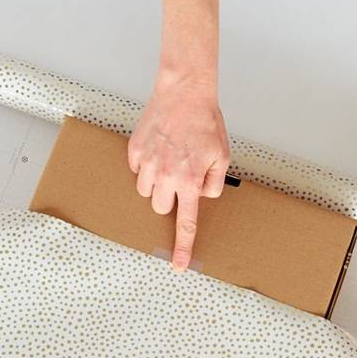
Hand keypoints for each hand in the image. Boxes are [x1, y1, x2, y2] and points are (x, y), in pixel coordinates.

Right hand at [127, 70, 230, 270]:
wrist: (184, 92)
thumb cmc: (205, 122)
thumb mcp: (222, 155)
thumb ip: (214, 182)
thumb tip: (202, 195)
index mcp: (188, 181)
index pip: (186, 222)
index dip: (183, 247)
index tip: (179, 266)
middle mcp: (164, 176)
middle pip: (159, 207)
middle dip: (169, 199)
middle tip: (179, 178)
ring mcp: (146, 163)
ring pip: (145, 191)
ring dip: (156, 183)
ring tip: (168, 160)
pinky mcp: (134, 150)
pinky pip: (136, 170)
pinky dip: (146, 165)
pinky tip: (159, 147)